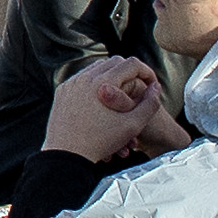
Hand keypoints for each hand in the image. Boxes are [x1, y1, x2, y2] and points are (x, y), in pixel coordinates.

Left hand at [45, 55, 185, 163]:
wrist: (66, 155)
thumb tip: (156, 86)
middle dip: (130, 72)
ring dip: (112, 75)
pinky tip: (102, 98)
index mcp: (104, 82)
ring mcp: (71, 83)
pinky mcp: (62, 91)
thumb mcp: (133, 126)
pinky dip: (94, 82)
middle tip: (139, 86)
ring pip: (97, 68)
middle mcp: (85, 77)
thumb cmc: (100, 143)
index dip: (147, 72)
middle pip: (114, 62)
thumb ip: (150, 104)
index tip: (152, 84)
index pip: (132, 64)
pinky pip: (81, 78)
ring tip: (122, 92)